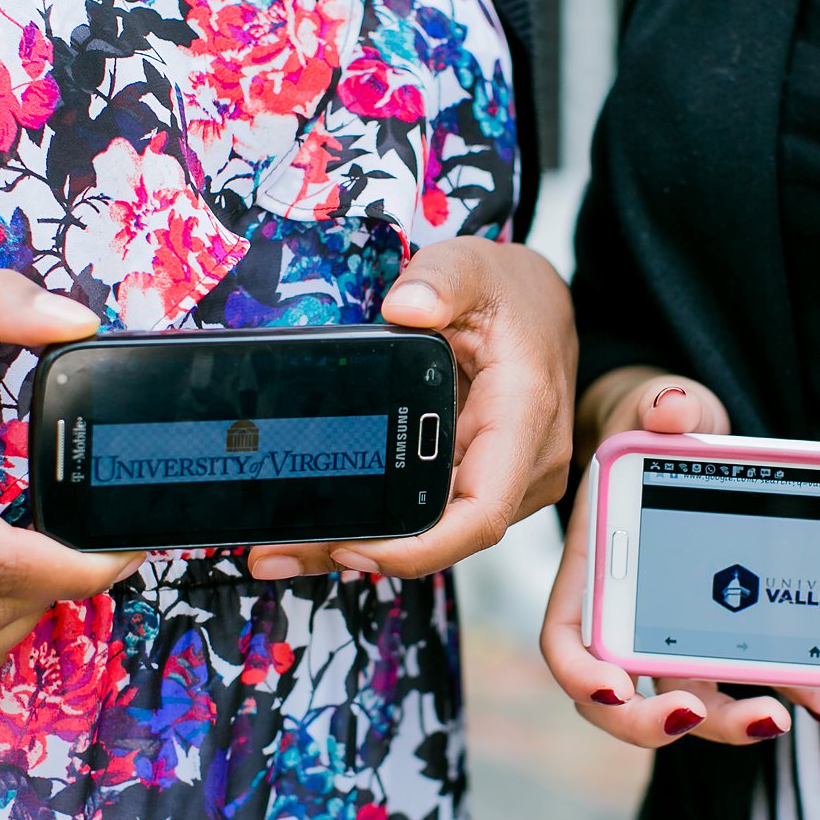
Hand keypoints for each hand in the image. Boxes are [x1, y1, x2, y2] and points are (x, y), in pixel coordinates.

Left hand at [246, 237, 574, 580]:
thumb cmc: (512, 293)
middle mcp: (525, 467)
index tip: (352, 547)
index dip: (418, 548)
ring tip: (281, 547)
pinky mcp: (479, 481)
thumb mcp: (472, 266)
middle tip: (278, 553)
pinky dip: (378, 522)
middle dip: (360, 551)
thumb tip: (404, 307)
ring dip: (360, 543)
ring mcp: (504, 481)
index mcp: (525, 420)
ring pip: (432, 534)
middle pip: (442, 537)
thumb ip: (440, 280)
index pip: (480, 515)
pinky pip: (430, 513)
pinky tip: (322, 524)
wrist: (541, 306)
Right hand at [539, 376, 819, 745]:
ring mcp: (673, 630)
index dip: (580, 673)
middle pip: (621, 696)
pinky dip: (780, 692)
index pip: (565, 640)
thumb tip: (672, 407)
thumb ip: (662, 405)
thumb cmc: (659, 427)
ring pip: (687, 700)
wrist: (691, 435)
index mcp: (594, 569)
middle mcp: (626, 613)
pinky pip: (743, 677)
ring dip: (726, 723)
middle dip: (651, 722)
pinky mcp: (721, 632)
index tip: (615, 685)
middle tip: (693, 715)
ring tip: (780, 718)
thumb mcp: (659, 406)